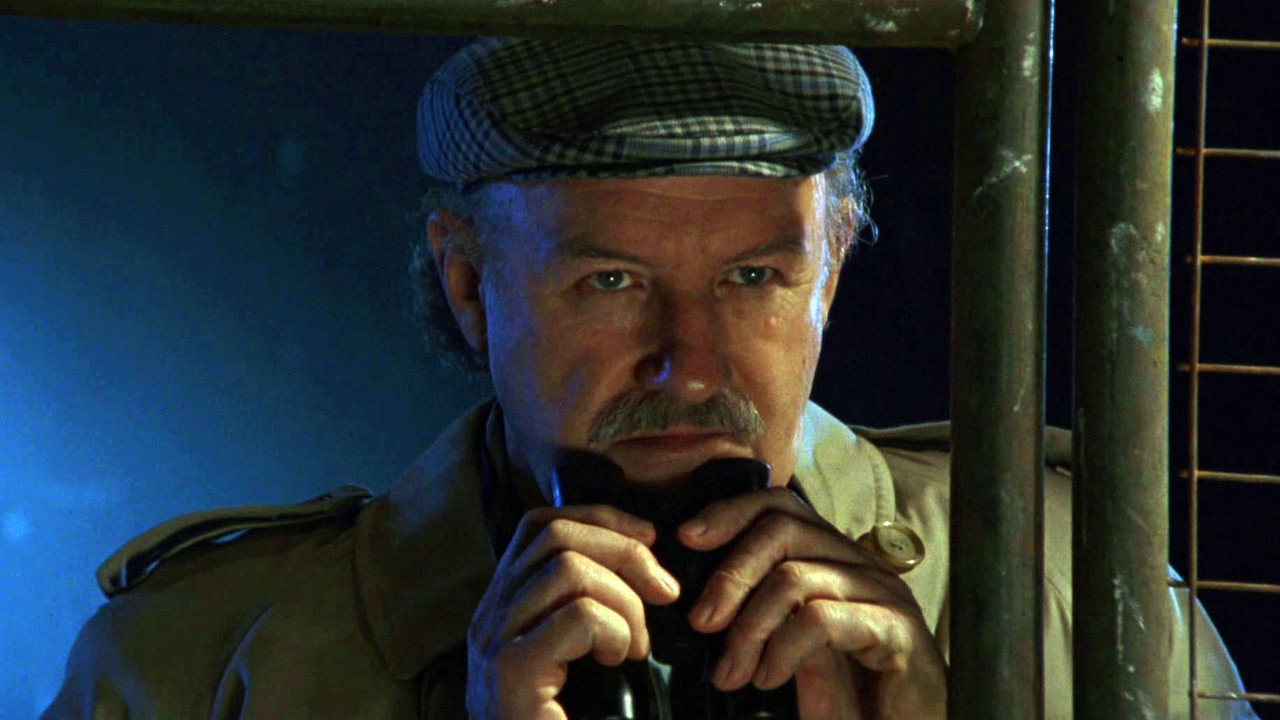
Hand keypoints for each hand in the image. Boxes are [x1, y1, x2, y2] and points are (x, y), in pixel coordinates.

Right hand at [465, 504, 681, 719]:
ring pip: (567, 568)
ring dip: (624, 600)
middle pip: (556, 534)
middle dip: (624, 550)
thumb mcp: (580, 655)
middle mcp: (489, 617)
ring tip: (635, 644)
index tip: (650, 539)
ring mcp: (493, 644)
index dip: (601, 519)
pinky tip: (619, 662)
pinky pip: (575, 617)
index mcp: (505, 606)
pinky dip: (614, 630)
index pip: (541, 525)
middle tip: (663, 594)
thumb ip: (594, 608)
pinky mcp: (511, 675)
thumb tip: (649, 561)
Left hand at [679, 487, 945, 719]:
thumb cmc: (850, 698)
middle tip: (701, 623)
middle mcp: (862, 566)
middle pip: (782, 530)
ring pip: (794, 577)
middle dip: (730, 574)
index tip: (687, 538)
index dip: (731, 512)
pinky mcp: (897, 631)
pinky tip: (768, 678)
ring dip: (749, 627)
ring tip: (731, 672)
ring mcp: (883, 594)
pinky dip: (782, 649)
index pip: (781, 507)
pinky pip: (821, 620)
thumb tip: (704, 596)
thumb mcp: (793, 648)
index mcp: (836, 560)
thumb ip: (764, 614)